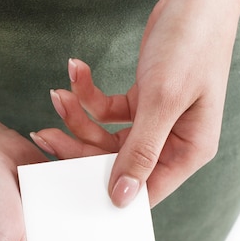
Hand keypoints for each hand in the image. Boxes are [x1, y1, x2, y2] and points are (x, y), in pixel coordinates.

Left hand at [36, 0, 239, 207]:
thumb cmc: (193, 43)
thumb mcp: (163, 100)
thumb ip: (140, 151)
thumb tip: (124, 197)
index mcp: (189, 151)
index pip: (145, 189)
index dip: (108, 189)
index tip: (69, 180)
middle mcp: (174, 142)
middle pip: (117, 163)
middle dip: (80, 147)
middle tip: (47, 135)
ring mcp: (157, 122)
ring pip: (106, 137)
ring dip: (78, 117)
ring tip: (58, 94)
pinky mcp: (143, 101)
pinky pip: (107, 111)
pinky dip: (89, 95)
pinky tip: (77, 72)